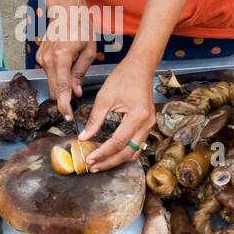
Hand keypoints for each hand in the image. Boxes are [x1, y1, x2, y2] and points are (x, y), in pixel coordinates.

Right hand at [35, 0, 96, 116]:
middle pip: (53, 89)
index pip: (61, 88)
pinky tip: (66, 66)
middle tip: (74, 101)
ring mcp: (41, 58)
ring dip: (61, 86)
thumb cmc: (81, 27)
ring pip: (51, 82)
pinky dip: (57, 76)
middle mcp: (48, 59)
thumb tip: (76, 93)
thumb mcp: (89, 51)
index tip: (67, 117)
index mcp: (62, 56)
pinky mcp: (39, 57)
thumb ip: (80, 73)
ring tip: (74, 75)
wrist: (65, 11)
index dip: (64, 106)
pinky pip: (49, 73)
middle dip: (63, 98)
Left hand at [80, 54, 156, 171]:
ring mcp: (149, 125)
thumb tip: (84, 137)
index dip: (103, 153)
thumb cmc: (123, 77)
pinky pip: (137, 144)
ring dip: (117, 159)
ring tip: (100, 162)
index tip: (89, 158)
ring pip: (134, 151)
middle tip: (93, 166)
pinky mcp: (148, 124)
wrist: (140, 67)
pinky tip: (111, 152)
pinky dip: (124, 151)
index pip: (118, 142)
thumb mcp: (104, 98)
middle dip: (110, 162)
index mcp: (137, 116)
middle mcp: (147, 124)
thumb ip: (95, 120)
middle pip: (128, 152)